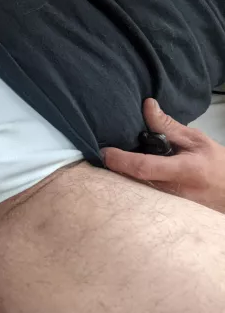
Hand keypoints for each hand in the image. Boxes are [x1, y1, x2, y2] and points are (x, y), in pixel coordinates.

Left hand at [103, 98, 224, 213]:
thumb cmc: (214, 164)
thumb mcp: (196, 139)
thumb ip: (168, 126)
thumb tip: (147, 106)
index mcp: (183, 170)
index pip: (145, 167)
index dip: (121, 159)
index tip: (104, 151)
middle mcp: (170, 191)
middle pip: (132, 180)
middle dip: (113, 166)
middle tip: (98, 151)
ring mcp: (164, 203)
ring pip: (133, 188)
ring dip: (118, 172)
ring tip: (109, 157)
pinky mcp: (159, 207)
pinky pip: (138, 192)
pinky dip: (127, 178)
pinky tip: (122, 167)